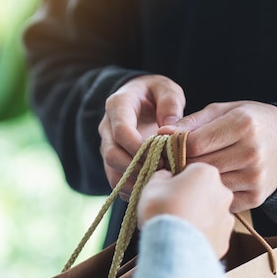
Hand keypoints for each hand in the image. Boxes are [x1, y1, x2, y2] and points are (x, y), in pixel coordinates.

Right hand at [98, 74, 184, 198]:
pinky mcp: (112, 162)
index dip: (139, 148)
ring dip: (134, 182)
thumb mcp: (165, 88)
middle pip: (112, 155)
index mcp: (118, 106)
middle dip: (137, 168)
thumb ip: (170, 102)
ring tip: (159, 183)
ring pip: (112, 172)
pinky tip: (152, 188)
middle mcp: (107, 128)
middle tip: (163, 171)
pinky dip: (133, 189)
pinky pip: (116, 181)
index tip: (162, 156)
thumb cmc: (154, 94)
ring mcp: (107, 146)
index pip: (121, 131)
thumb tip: (169, 127)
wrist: (139, 101)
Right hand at [137, 163, 233, 256]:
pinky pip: (212, 233)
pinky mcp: (225, 239)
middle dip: (192, 198)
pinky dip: (201, 235)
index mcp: (206, 173)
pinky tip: (185, 239)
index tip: (168, 190)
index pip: (193, 171)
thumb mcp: (152, 186)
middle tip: (172, 208)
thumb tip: (165, 177)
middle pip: (205, 191)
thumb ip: (161, 177)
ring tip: (178, 227)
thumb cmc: (162, 211)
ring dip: (198, 217)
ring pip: (210, 213)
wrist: (173, 247)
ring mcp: (226, 217)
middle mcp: (223, 192)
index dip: (178, 180)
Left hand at [158, 101, 276, 212]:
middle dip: (179, 164)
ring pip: (207, 185)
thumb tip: (162, 134)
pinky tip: (204, 185)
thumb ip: (191, 122)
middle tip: (167, 162)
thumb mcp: (222, 111)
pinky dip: (208, 194)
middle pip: (199, 166)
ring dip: (192, 181)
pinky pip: (219, 199)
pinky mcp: (255, 197)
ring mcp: (255, 178)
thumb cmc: (248, 122)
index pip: (194, 143)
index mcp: (243, 125)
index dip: (173, 146)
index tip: (163, 147)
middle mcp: (252, 152)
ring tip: (185, 172)